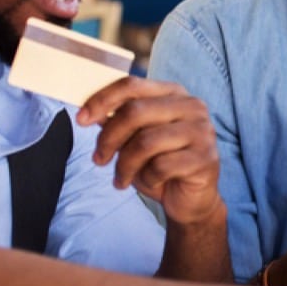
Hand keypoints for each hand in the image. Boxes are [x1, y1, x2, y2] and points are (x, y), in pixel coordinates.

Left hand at [78, 76, 223, 227]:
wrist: (191, 200)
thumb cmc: (161, 166)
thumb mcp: (135, 141)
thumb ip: (118, 122)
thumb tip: (90, 112)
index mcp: (174, 94)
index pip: (131, 85)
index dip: (102, 100)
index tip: (81, 120)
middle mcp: (192, 107)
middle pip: (135, 112)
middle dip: (109, 139)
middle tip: (99, 159)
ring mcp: (202, 131)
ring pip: (145, 142)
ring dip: (124, 165)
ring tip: (120, 179)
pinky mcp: (205, 158)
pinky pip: (161, 166)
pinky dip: (147, 178)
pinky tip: (151, 182)